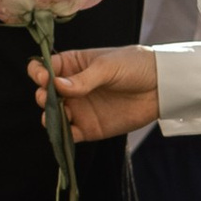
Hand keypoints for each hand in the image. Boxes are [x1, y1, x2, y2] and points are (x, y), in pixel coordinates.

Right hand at [38, 48, 160, 141]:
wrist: (162, 86)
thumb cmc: (135, 66)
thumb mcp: (108, 66)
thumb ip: (83, 78)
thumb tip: (57, 85)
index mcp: (72, 65)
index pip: (42, 68)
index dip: (38, 72)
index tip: (45, 77)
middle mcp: (70, 88)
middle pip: (42, 94)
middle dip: (42, 96)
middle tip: (53, 97)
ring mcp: (79, 108)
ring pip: (51, 115)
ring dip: (50, 116)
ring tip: (62, 113)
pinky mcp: (89, 128)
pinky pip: (69, 135)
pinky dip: (63, 134)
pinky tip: (67, 130)